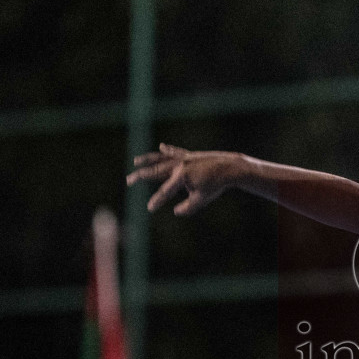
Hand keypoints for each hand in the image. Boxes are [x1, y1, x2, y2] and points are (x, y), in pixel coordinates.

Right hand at [128, 144, 254, 214]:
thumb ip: (187, 207)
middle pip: (155, 171)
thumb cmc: (216, 185)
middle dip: (141, 176)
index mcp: (181, 176)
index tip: (149, 208)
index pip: (165, 191)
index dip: (157, 201)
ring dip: (148, 160)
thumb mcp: (201, 199)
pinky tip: (162, 147)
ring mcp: (183, 158)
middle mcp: (179, 165)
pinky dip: (169, 150)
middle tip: (128, 181)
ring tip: (136, 161)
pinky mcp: (190, 155)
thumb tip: (176, 211)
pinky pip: (176, 152)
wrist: (229, 168)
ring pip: (161, 158)